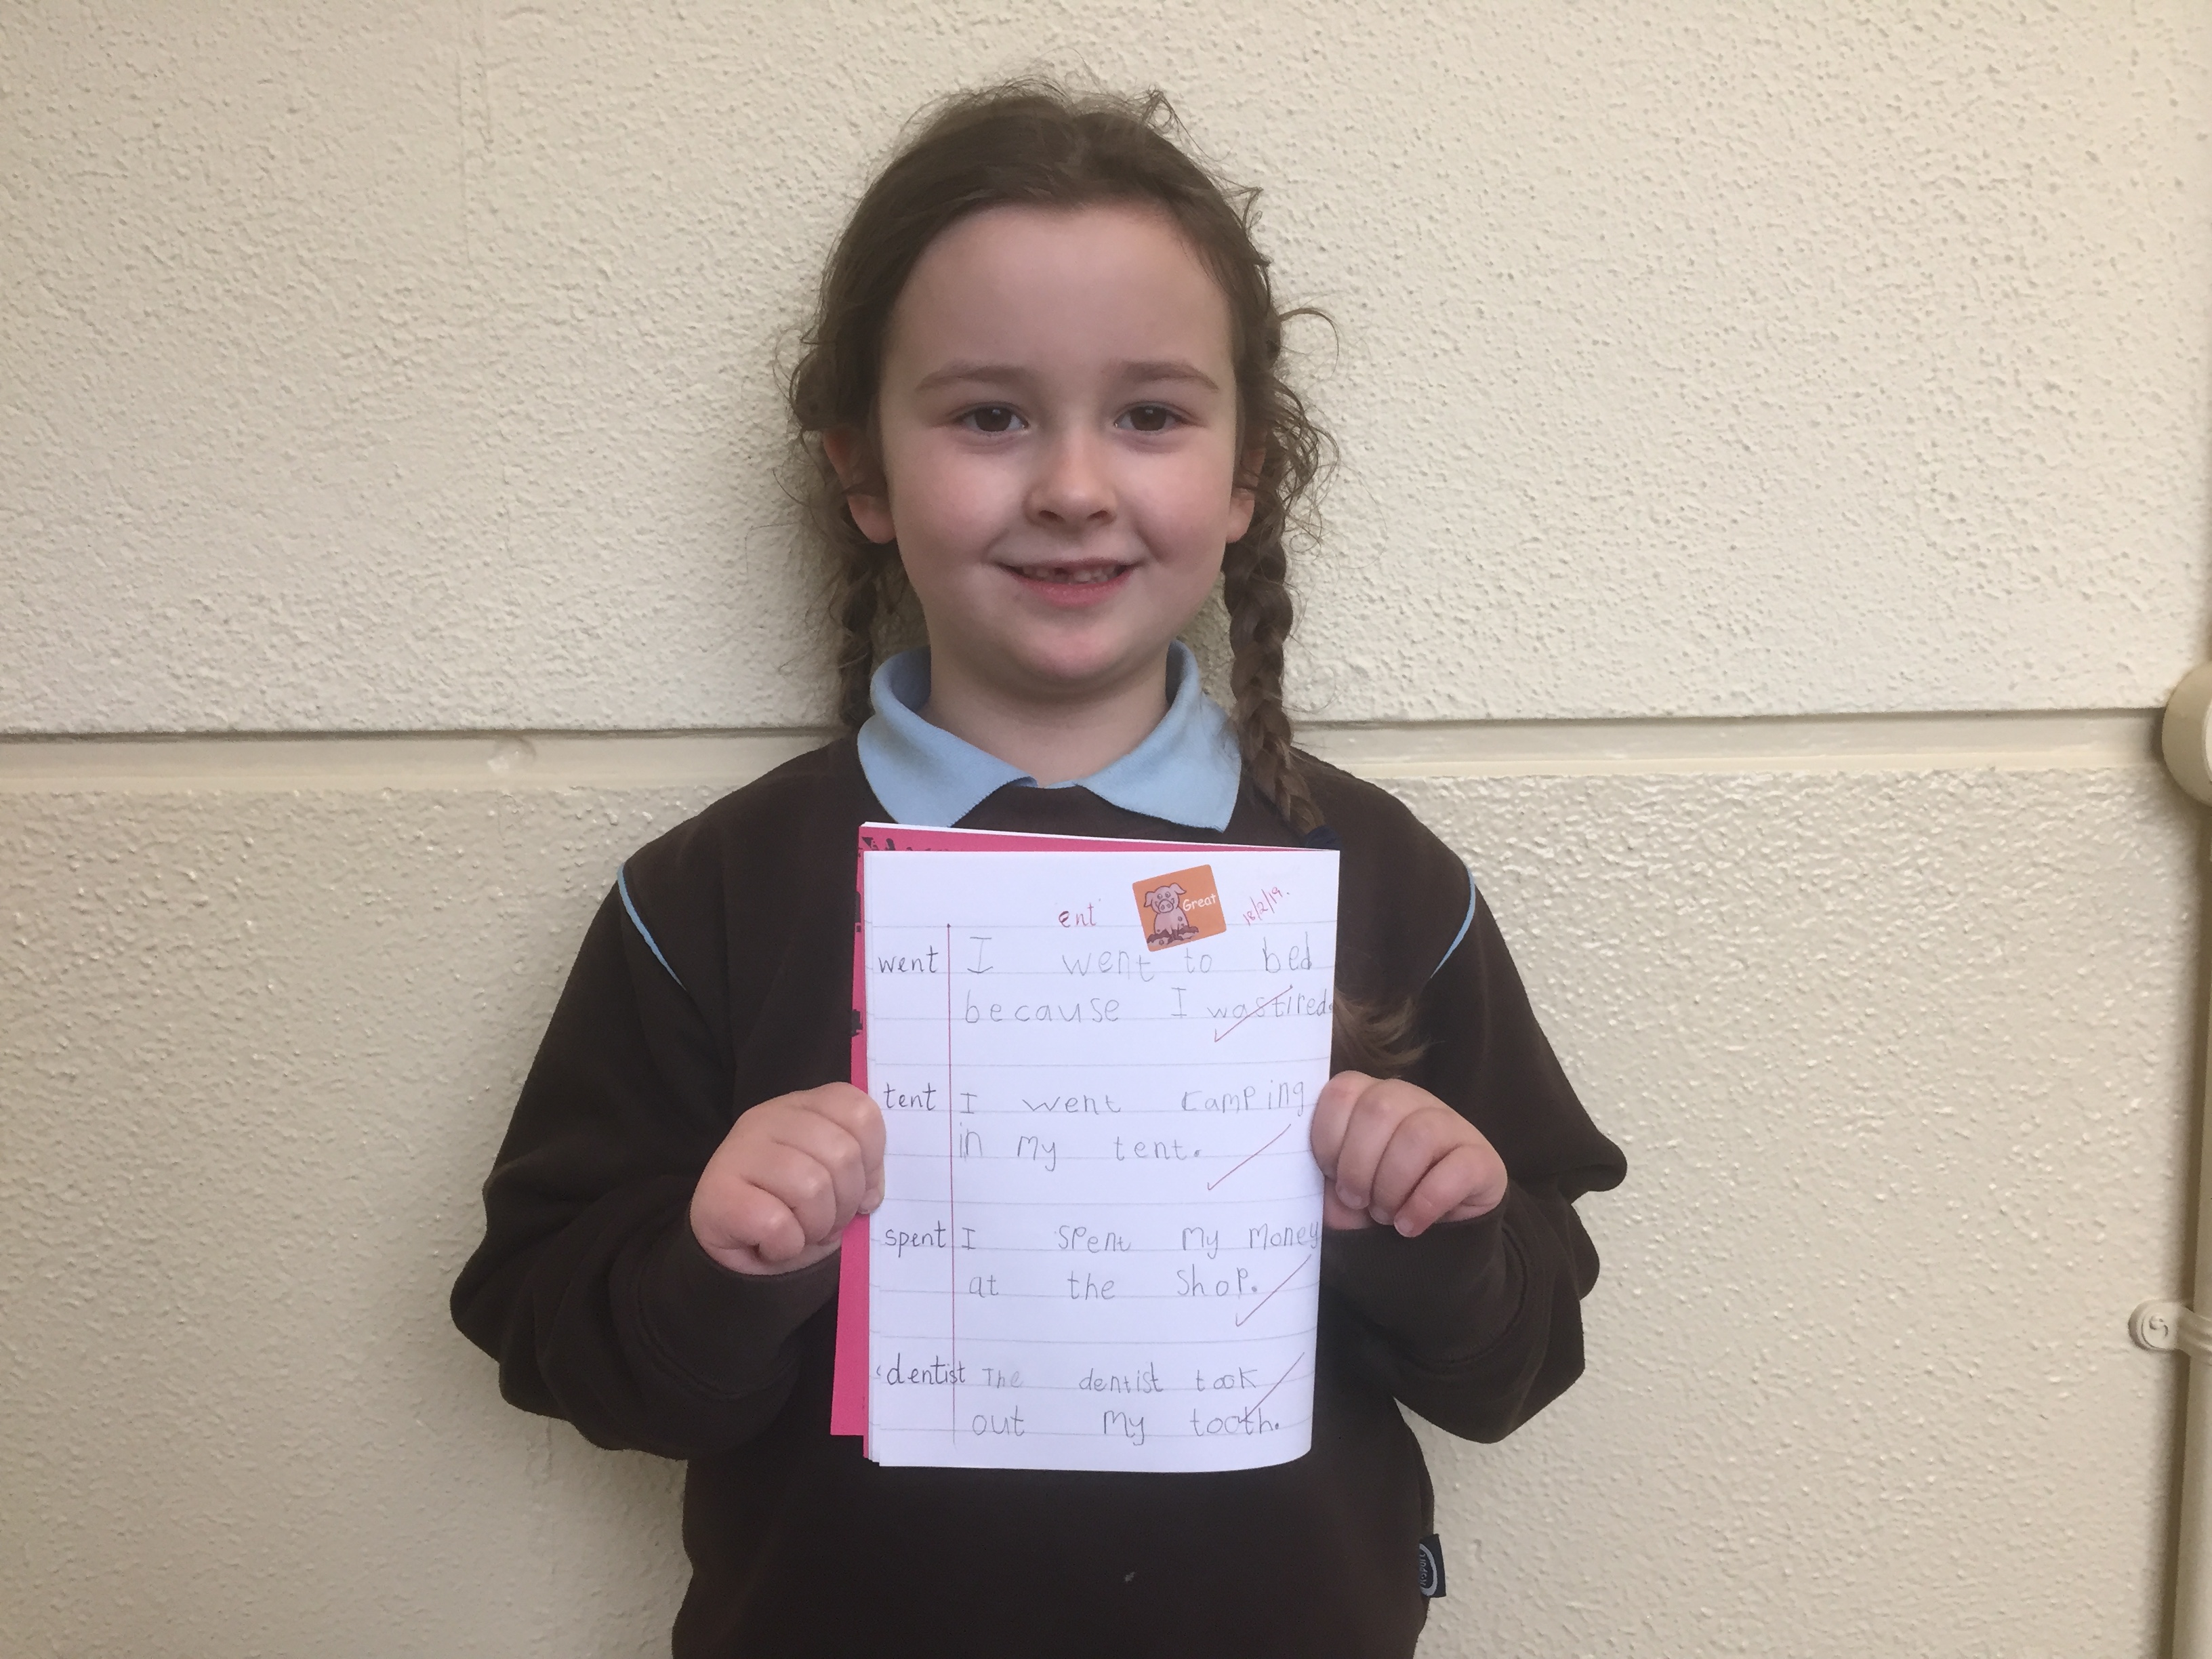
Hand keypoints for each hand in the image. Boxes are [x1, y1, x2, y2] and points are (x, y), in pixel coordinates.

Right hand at [690, 1083, 885, 1274]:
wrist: (729, 1244)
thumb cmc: (788, 1209)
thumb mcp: (831, 1182)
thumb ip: (858, 1173)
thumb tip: (870, 1196)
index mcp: (804, 1108)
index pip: (860, 1112)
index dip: (873, 1161)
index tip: (861, 1192)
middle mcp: (769, 1118)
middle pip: (842, 1153)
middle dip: (846, 1204)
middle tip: (828, 1224)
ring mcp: (740, 1150)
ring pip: (812, 1187)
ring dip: (817, 1226)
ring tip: (802, 1234)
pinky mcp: (718, 1191)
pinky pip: (776, 1223)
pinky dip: (786, 1246)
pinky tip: (773, 1245)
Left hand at [1310, 1071, 1506, 1235]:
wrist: (1435, 1234)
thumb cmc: (1378, 1200)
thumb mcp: (1342, 1187)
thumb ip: (1322, 1171)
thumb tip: (1290, 1168)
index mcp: (1370, 1097)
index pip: (1341, 1092)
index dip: (1328, 1139)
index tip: (1328, 1174)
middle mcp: (1412, 1100)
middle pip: (1379, 1110)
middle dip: (1359, 1166)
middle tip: (1359, 1201)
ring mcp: (1451, 1124)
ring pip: (1418, 1135)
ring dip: (1392, 1186)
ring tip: (1385, 1215)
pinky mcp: (1481, 1158)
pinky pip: (1455, 1169)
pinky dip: (1424, 1204)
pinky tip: (1410, 1225)